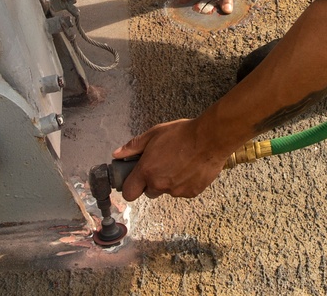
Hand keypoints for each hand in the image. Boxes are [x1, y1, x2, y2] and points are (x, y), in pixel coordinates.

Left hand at [112, 118, 233, 200]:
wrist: (210, 139)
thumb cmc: (182, 134)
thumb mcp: (154, 133)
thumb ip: (133, 146)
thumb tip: (116, 154)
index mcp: (147, 171)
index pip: (129, 193)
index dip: (131, 186)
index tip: (135, 178)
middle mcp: (159, 184)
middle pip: (148, 192)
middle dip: (151, 182)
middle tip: (161, 165)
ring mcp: (176, 191)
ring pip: (166, 191)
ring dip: (168, 181)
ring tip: (179, 163)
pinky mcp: (191, 193)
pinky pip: (182, 191)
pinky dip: (184, 183)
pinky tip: (190, 167)